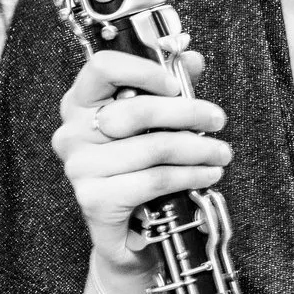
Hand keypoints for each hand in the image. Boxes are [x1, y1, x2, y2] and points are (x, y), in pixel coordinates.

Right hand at [51, 44, 227, 282]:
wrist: (130, 235)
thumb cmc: (140, 171)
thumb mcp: (155, 125)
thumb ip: (169, 87)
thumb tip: (191, 57)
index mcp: (80, 103)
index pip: (102, 67)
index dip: (143, 69)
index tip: (176, 83)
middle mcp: (71, 133)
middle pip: (134, 110)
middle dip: (186, 113)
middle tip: (218, 120)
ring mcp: (79, 168)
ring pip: (151, 148)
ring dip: (197, 149)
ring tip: (221, 154)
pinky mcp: (94, 199)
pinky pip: (152, 180)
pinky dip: (188, 176)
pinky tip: (207, 176)